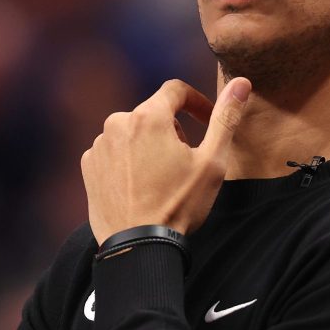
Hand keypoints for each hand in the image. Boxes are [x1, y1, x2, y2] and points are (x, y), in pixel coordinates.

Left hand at [81, 77, 251, 241]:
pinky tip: (140, 186)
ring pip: (132, 133)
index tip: (206, 120)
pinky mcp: (89, 166)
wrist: (138, 246)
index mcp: (148, 117)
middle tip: (184, 164)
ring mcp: (99, 145)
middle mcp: (117, 123)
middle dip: (172, 130)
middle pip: (153, 114)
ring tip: (160, 179)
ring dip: (148, 146)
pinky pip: (114, 152)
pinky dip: (128, 162)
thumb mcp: (212, 162)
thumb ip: (225, 118)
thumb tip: (241, 83)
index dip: (196, 102)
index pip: (175, 90)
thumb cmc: (178, 205)